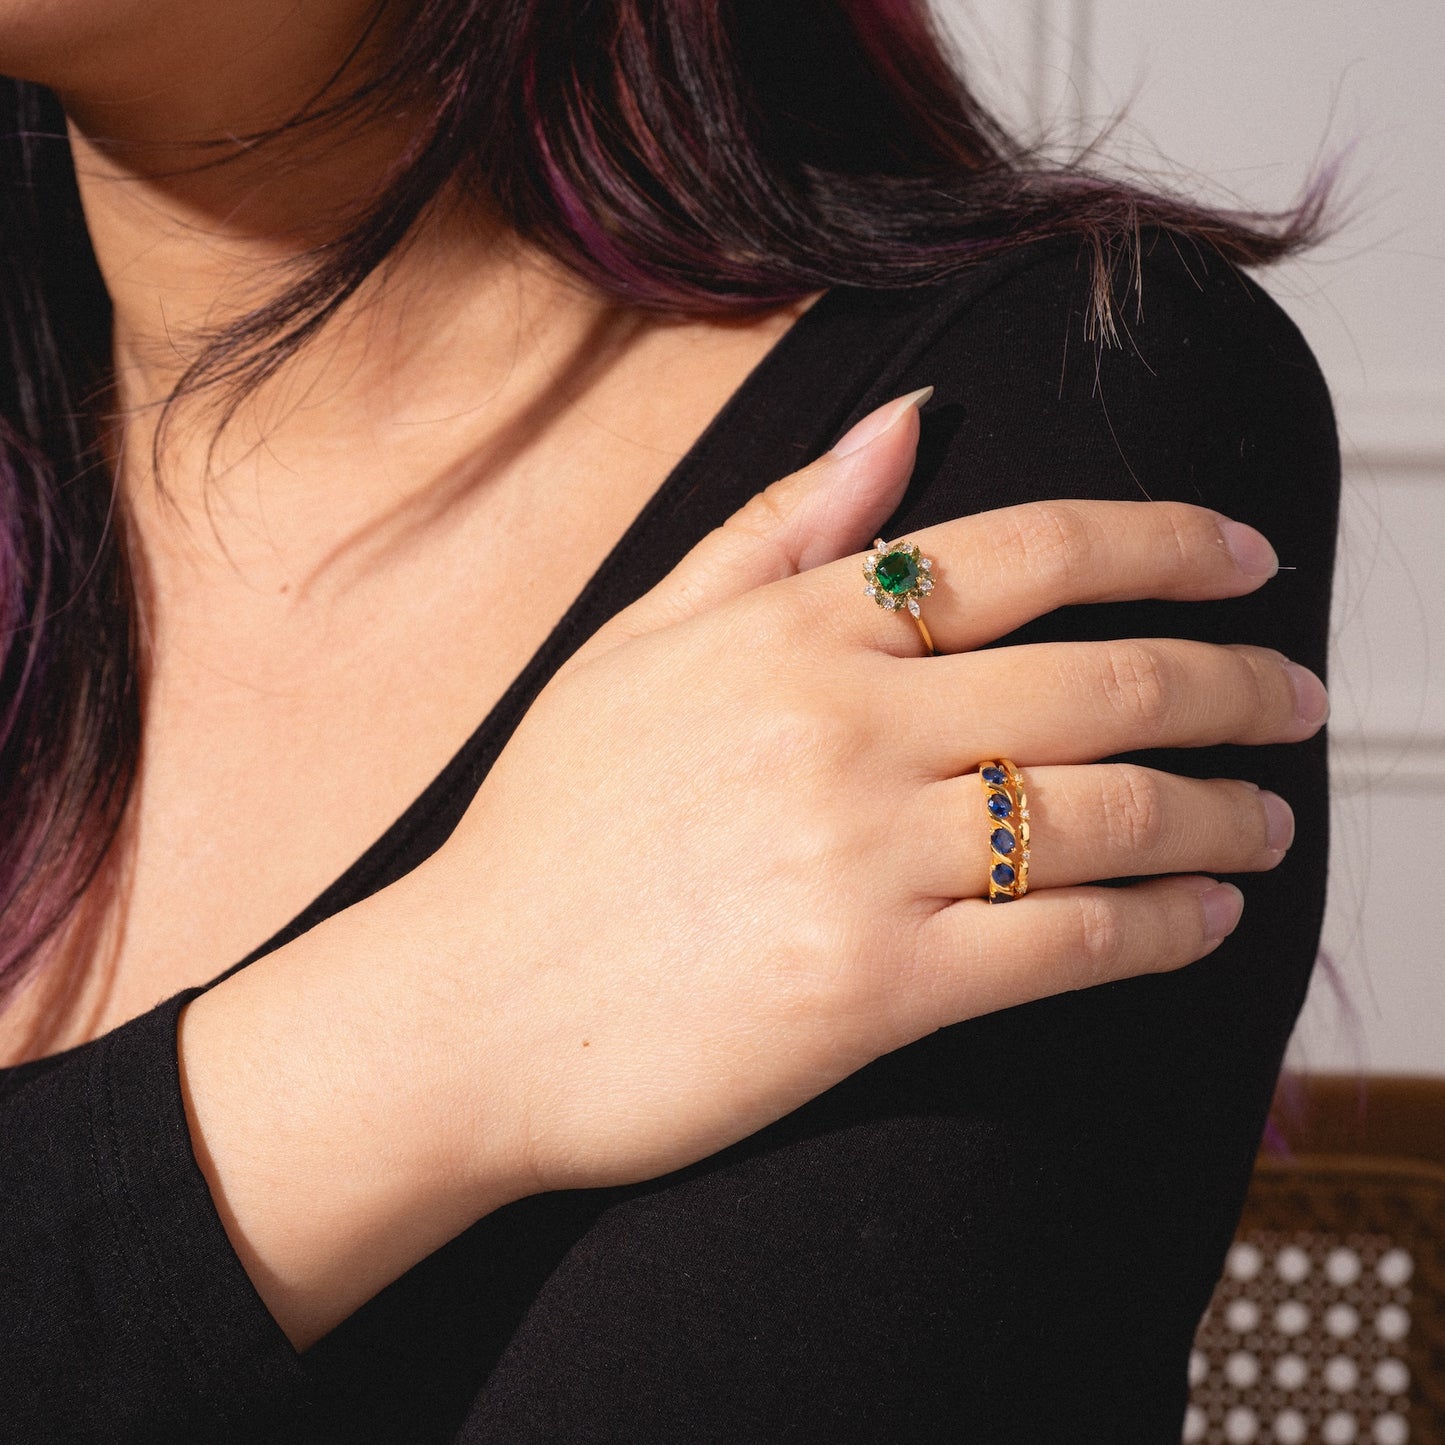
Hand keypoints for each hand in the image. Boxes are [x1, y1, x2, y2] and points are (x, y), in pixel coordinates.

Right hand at [419, 389, 1325, 1199]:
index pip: (1025, 552)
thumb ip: (776, 530)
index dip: (1165, 543)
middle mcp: (843, 729)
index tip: (1249, 560)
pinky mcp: (873, 991)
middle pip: (1105, 682)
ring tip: (1269, 820)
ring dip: (1221, 813)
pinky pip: (1067, 944)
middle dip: (1236, 686)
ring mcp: (863, 860)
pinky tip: (1204, 916)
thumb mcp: (637, 643)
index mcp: (793, 632)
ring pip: (1109, 815)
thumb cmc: (549, 826)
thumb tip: (907, 425)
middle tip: (1300, 700)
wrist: (468, 1007)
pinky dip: (1163, 926)